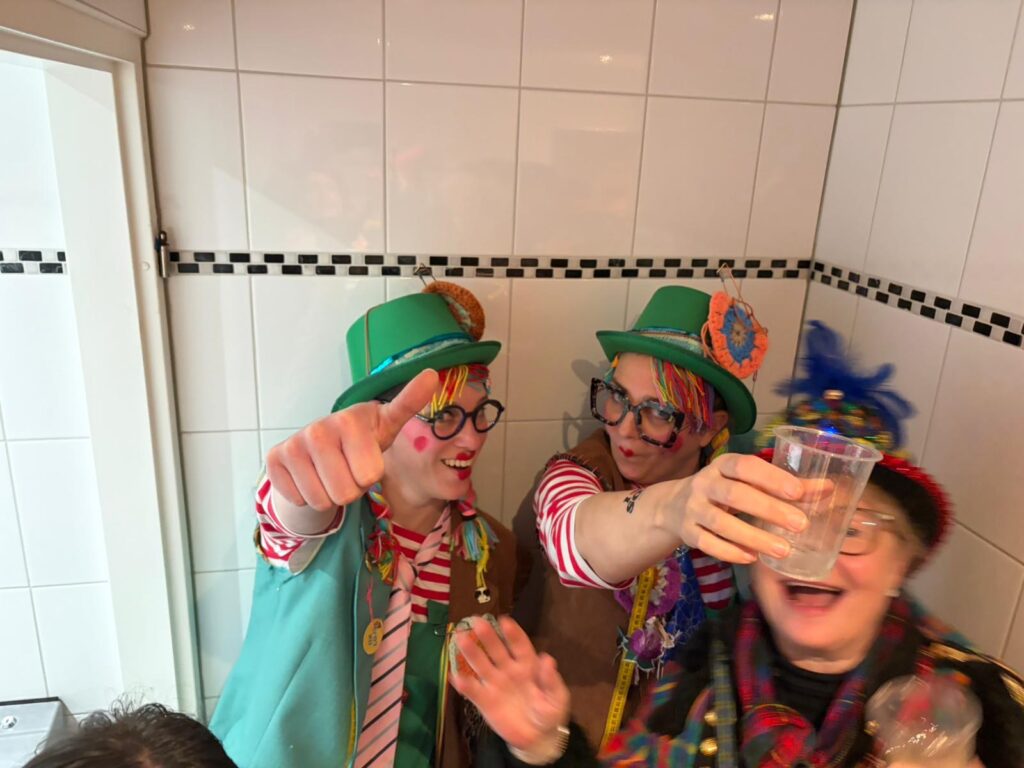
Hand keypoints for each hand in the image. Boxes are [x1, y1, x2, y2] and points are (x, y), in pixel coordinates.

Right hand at [265, 369, 437, 510]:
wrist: (325, 443)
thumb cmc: (363, 436)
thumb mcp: (388, 423)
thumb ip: (408, 402)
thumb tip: (431, 374)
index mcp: (350, 419)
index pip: (369, 475)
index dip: (371, 473)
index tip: (367, 450)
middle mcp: (318, 428)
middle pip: (346, 493)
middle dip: (353, 488)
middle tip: (350, 468)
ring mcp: (293, 443)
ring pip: (323, 500)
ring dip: (331, 494)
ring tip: (333, 471)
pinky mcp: (275, 459)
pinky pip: (300, 500)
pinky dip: (309, 496)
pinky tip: (312, 475)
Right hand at [449, 616, 569, 754]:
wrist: (537, 738)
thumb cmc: (549, 712)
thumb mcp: (556, 698)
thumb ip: (551, 680)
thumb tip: (547, 659)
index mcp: (528, 665)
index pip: (519, 645)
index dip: (512, 633)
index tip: (504, 621)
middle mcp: (509, 669)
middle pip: (496, 649)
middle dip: (487, 635)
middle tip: (476, 621)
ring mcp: (495, 684)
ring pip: (481, 665)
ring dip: (471, 652)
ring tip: (460, 638)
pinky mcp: (485, 701)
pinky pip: (473, 691)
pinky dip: (464, 684)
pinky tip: (455, 676)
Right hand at [666, 453, 822, 563]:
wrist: (673, 506)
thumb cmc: (724, 490)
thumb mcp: (748, 482)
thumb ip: (787, 486)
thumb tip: (828, 489)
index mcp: (723, 466)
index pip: (746, 466)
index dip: (771, 478)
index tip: (799, 492)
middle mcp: (704, 484)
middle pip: (734, 494)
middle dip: (768, 509)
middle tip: (800, 525)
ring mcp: (693, 509)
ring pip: (721, 522)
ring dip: (753, 536)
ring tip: (783, 550)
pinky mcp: (687, 532)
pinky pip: (707, 543)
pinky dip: (730, 551)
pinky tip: (752, 558)